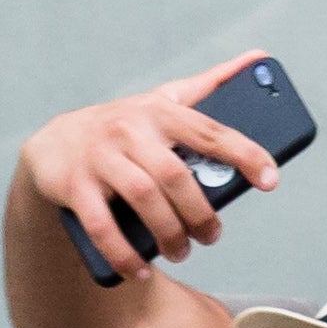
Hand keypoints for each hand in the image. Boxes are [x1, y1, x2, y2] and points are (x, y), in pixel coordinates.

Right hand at [19, 52, 283, 284]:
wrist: (55, 144)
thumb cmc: (127, 128)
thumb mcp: (164, 102)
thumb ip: (211, 86)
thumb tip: (260, 58)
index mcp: (160, 111)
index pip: (210, 132)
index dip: (244, 155)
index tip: (271, 179)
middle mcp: (129, 129)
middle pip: (176, 176)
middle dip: (201, 213)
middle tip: (212, 237)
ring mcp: (100, 157)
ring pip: (143, 199)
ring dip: (169, 234)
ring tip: (181, 251)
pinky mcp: (74, 186)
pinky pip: (103, 226)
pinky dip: (125, 253)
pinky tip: (140, 269)